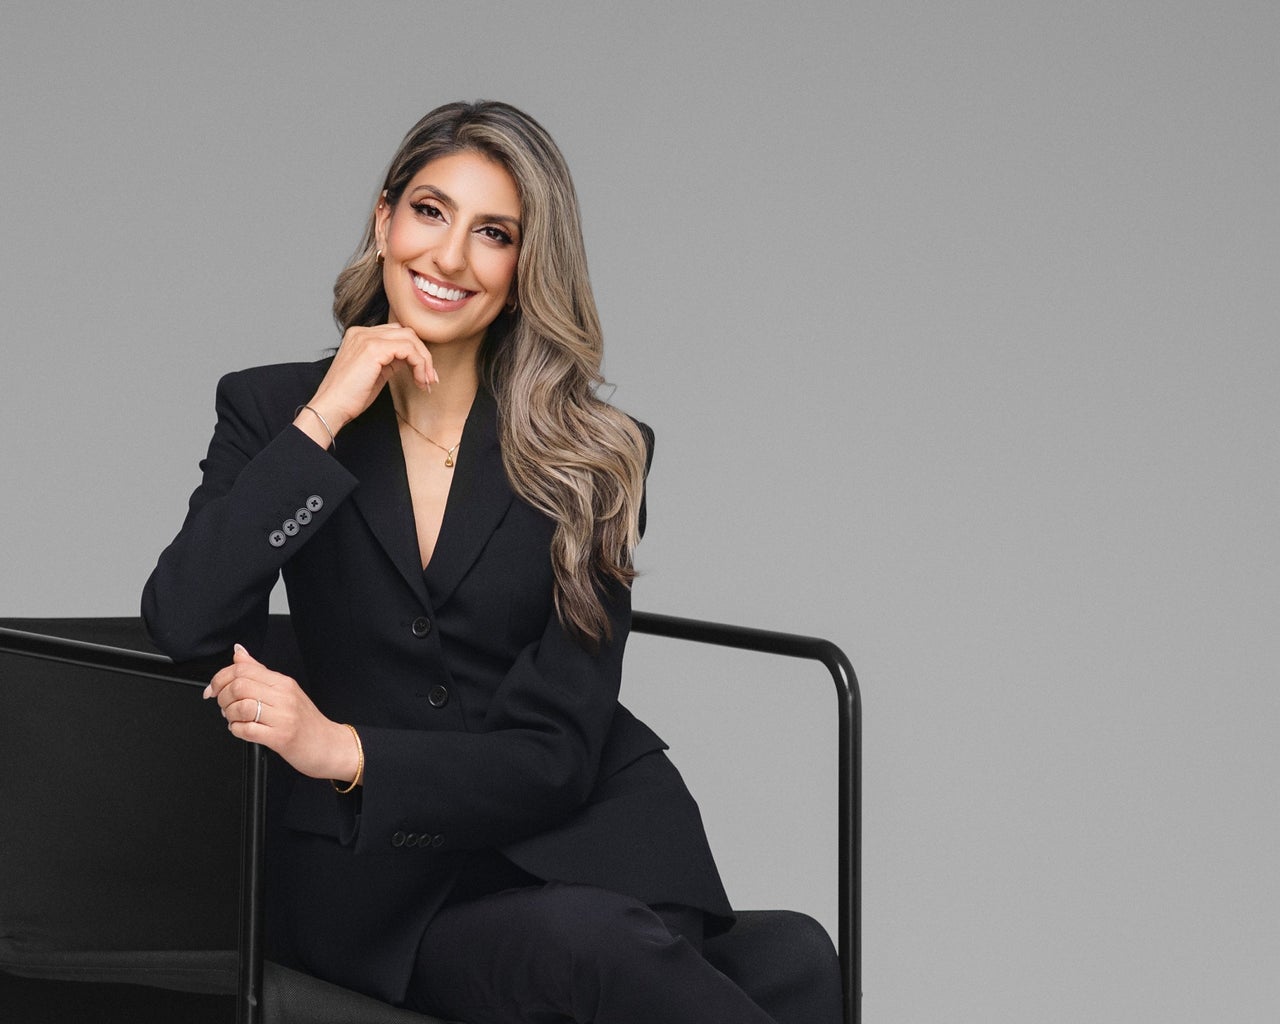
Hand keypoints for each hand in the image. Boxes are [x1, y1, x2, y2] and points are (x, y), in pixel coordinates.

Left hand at [206, 644, 359, 783]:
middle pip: (239, 685)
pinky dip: (237, 730)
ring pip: (241, 706)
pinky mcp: (281, 737)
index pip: (243, 668)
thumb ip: (259, 671)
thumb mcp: (285, 690)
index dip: (220, 678)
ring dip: (229, 715)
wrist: (329, 745)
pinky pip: (248, 730)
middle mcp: (284, 696)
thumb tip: (238, 652)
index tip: (213, 689)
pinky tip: (241, 730)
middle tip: (224, 706)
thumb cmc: (306, 721)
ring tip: (234, 719)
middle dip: (222, 697)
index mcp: (283, 682)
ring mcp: (283, 716)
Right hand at [299, 322, 439, 440]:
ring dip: (424, 361)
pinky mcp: (373, 349)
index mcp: (360, 336)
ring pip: (410, 338)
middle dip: (423, 355)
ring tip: (426, 382)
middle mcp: (362, 332)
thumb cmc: (350, 396)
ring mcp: (367, 338)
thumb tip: (412, 360)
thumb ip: (391, 361)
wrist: (331, 407)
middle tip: (430, 378)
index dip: (415, 352)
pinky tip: (419, 380)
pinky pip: (408, 349)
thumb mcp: (375, 373)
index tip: (424, 374)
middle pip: (406, 332)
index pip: (397, 333)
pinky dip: (419, 364)